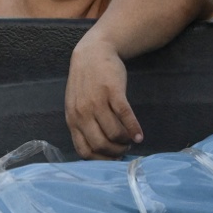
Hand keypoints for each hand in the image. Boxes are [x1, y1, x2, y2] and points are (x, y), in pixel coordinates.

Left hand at [65, 38, 141, 159]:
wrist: (93, 53)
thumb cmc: (85, 83)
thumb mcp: (76, 105)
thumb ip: (83, 125)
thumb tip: (98, 149)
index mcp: (72, 119)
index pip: (84, 150)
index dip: (100, 159)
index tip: (111, 160)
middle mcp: (82, 113)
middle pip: (100, 144)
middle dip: (116, 152)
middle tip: (125, 150)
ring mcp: (97, 102)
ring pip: (114, 133)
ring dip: (126, 141)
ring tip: (131, 140)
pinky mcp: (113, 92)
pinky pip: (125, 116)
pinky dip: (134, 129)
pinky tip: (140, 135)